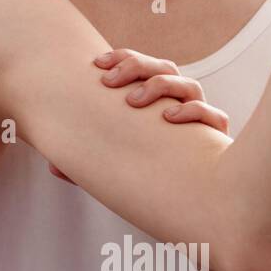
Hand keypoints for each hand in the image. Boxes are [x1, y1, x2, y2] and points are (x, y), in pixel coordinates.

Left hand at [47, 48, 230, 184]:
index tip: (97, 64)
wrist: (191, 211)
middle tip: (108, 81)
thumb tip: (53, 168)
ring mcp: (200, 121)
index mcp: (157, 101)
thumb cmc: (149, 179)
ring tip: (134, 100)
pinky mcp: (217, 141)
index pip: (143, 65)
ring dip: (161, 85)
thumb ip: (87, 164)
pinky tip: (169, 118)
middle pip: (165, 67)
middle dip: (136, 66)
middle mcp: (181, 104)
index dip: (122, 58)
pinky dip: (194, 111)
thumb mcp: (113, 167)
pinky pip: (214, 117)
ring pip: (190, 86)